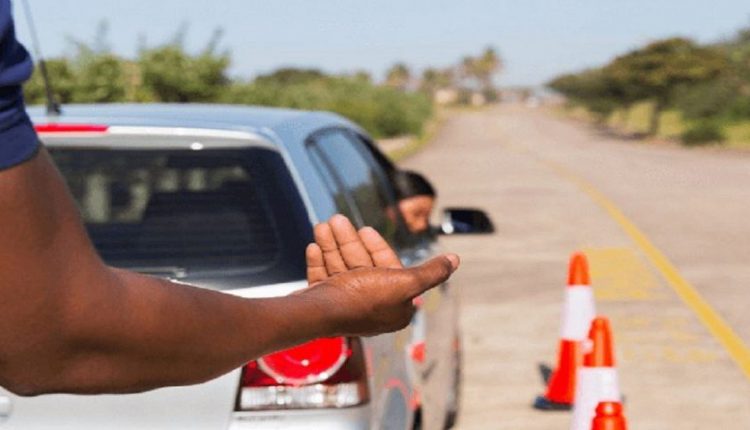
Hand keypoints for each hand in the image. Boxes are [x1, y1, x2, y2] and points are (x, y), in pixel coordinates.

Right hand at [300, 215, 459, 336]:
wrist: (317, 315)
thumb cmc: (362, 299)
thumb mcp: (405, 283)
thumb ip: (431, 272)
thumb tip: (455, 260)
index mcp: (392, 307)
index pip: (388, 269)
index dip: (377, 247)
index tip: (366, 229)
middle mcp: (369, 308)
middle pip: (361, 265)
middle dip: (349, 240)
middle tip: (337, 219)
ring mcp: (344, 306)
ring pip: (339, 267)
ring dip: (332, 244)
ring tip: (323, 225)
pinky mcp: (322, 304)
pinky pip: (322, 278)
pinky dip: (319, 260)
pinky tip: (314, 245)